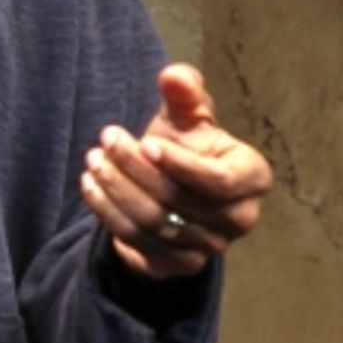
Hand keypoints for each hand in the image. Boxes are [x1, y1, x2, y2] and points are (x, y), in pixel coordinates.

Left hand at [80, 64, 272, 280]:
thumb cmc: (186, 146)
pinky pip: (139, 243)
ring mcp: (212, 248)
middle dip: (135, 169)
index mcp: (253, 178)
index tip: (145, 142)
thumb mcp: (186, 116)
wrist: (169, 191)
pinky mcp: (181, 266)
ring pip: (155, 222)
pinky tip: (90, 186)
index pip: (220, 181)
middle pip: (180, 200)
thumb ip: (184, 93)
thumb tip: (174, 76)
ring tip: (93, 160)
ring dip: (117, 189)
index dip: (180, 164)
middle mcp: (240, 219)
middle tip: (106, 140)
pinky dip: (109, 213)